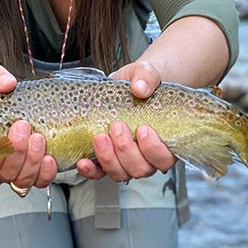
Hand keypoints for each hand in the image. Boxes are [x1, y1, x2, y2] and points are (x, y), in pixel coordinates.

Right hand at [0, 65, 57, 188]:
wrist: (5, 100)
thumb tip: (7, 83)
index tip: (4, 131)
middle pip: (2, 174)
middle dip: (16, 153)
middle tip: (23, 127)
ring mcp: (10, 171)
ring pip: (20, 180)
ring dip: (31, 161)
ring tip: (39, 138)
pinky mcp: (30, 171)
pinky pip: (38, 181)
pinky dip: (45, 173)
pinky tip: (50, 158)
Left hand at [76, 60, 175, 181]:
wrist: (125, 84)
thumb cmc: (141, 83)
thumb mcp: (146, 73)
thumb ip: (147, 78)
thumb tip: (140, 88)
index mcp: (164, 141)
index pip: (164, 159)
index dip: (155, 150)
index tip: (143, 128)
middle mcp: (146, 157)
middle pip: (140, 169)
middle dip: (126, 150)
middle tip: (117, 126)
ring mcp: (125, 160)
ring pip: (120, 173)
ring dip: (109, 158)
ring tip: (100, 137)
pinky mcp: (105, 159)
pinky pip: (99, 173)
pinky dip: (91, 171)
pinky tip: (83, 161)